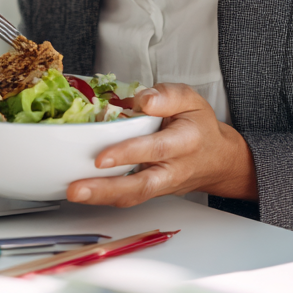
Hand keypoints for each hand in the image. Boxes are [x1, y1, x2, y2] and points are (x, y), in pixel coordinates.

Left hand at [66, 83, 256, 206]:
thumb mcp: (191, 100)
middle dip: (107, 188)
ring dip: (101, 197)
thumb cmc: (199, 125)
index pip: (155, 149)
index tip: (102, 157)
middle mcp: (173, 169)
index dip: (128, 153)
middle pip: (141, 185)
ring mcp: (161, 185)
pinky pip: (129, 197)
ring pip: (133, 197)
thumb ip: (168, 95)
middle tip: (77, 187)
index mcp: (185, 142)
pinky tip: (84, 191)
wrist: (218, 158)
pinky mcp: (152, 192)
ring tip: (74, 192)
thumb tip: (143, 99)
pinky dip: (105, 197)